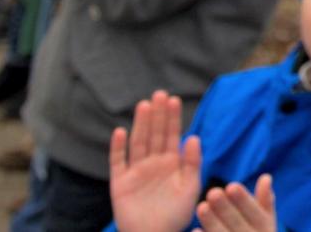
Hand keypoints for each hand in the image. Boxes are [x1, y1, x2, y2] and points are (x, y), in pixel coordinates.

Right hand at [110, 90, 201, 231]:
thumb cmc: (176, 216)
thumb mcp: (190, 188)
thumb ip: (192, 163)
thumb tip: (193, 136)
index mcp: (171, 164)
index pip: (172, 135)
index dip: (172, 118)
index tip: (173, 100)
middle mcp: (153, 164)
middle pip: (154, 134)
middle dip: (157, 115)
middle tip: (158, 94)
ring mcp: (136, 172)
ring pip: (138, 143)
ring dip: (140, 125)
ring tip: (144, 105)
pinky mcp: (120, 183)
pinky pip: (117, 162)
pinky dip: (118, 147)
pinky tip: (120, 132)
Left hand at [198, 175, 276, 231]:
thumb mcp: (266, 222)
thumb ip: (265, 202)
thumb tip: (265, 177)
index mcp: (267, 230)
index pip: (256, 213)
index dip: (244, 200)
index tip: (231, 185)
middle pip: (238, 225)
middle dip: (226, 209)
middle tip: (212, 192)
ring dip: (212, 223)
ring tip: (201, 207)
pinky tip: (195, 231)